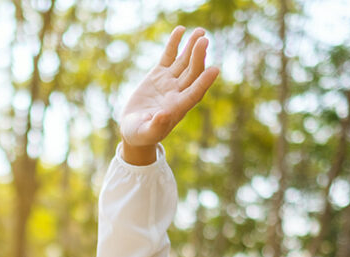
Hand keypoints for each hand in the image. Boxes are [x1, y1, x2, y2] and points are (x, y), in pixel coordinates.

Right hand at [119, 27, 219, 164]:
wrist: (134, 128)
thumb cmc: (141, 134)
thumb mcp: (145, 133)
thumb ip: (155, 126)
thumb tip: (163, 115)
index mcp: (177, 108)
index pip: (194, 93)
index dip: (204, 82)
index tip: (214, 70)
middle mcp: (177, 93)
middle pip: (192, 73)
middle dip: (198, 57)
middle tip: (204, 40)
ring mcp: (169, 82)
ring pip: (184, 62)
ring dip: (192, 47)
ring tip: (200, 31)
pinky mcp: (159, 75)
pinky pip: (169, 57)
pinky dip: (174, 44)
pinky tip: (181, 30)